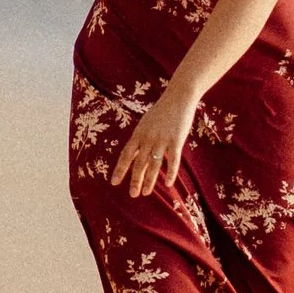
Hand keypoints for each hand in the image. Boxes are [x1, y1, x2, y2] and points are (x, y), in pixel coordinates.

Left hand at [109, 82, 200, 196]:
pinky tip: (169, 184)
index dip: (120, 169)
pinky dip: (170, 173)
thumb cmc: (161, 112)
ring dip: (150, 180)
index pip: (126, 155)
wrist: (178, 98)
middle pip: (139, 163)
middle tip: (133, 194)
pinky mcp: (176, 140)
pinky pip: (173, 160)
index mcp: (138, 134)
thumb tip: (132, 154)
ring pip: (154, 165)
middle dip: (135, 180)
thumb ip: (139, 139)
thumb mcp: (145, 124)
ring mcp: (162, 140)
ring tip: (146, 193)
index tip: (114, 182)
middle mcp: (148, 138)